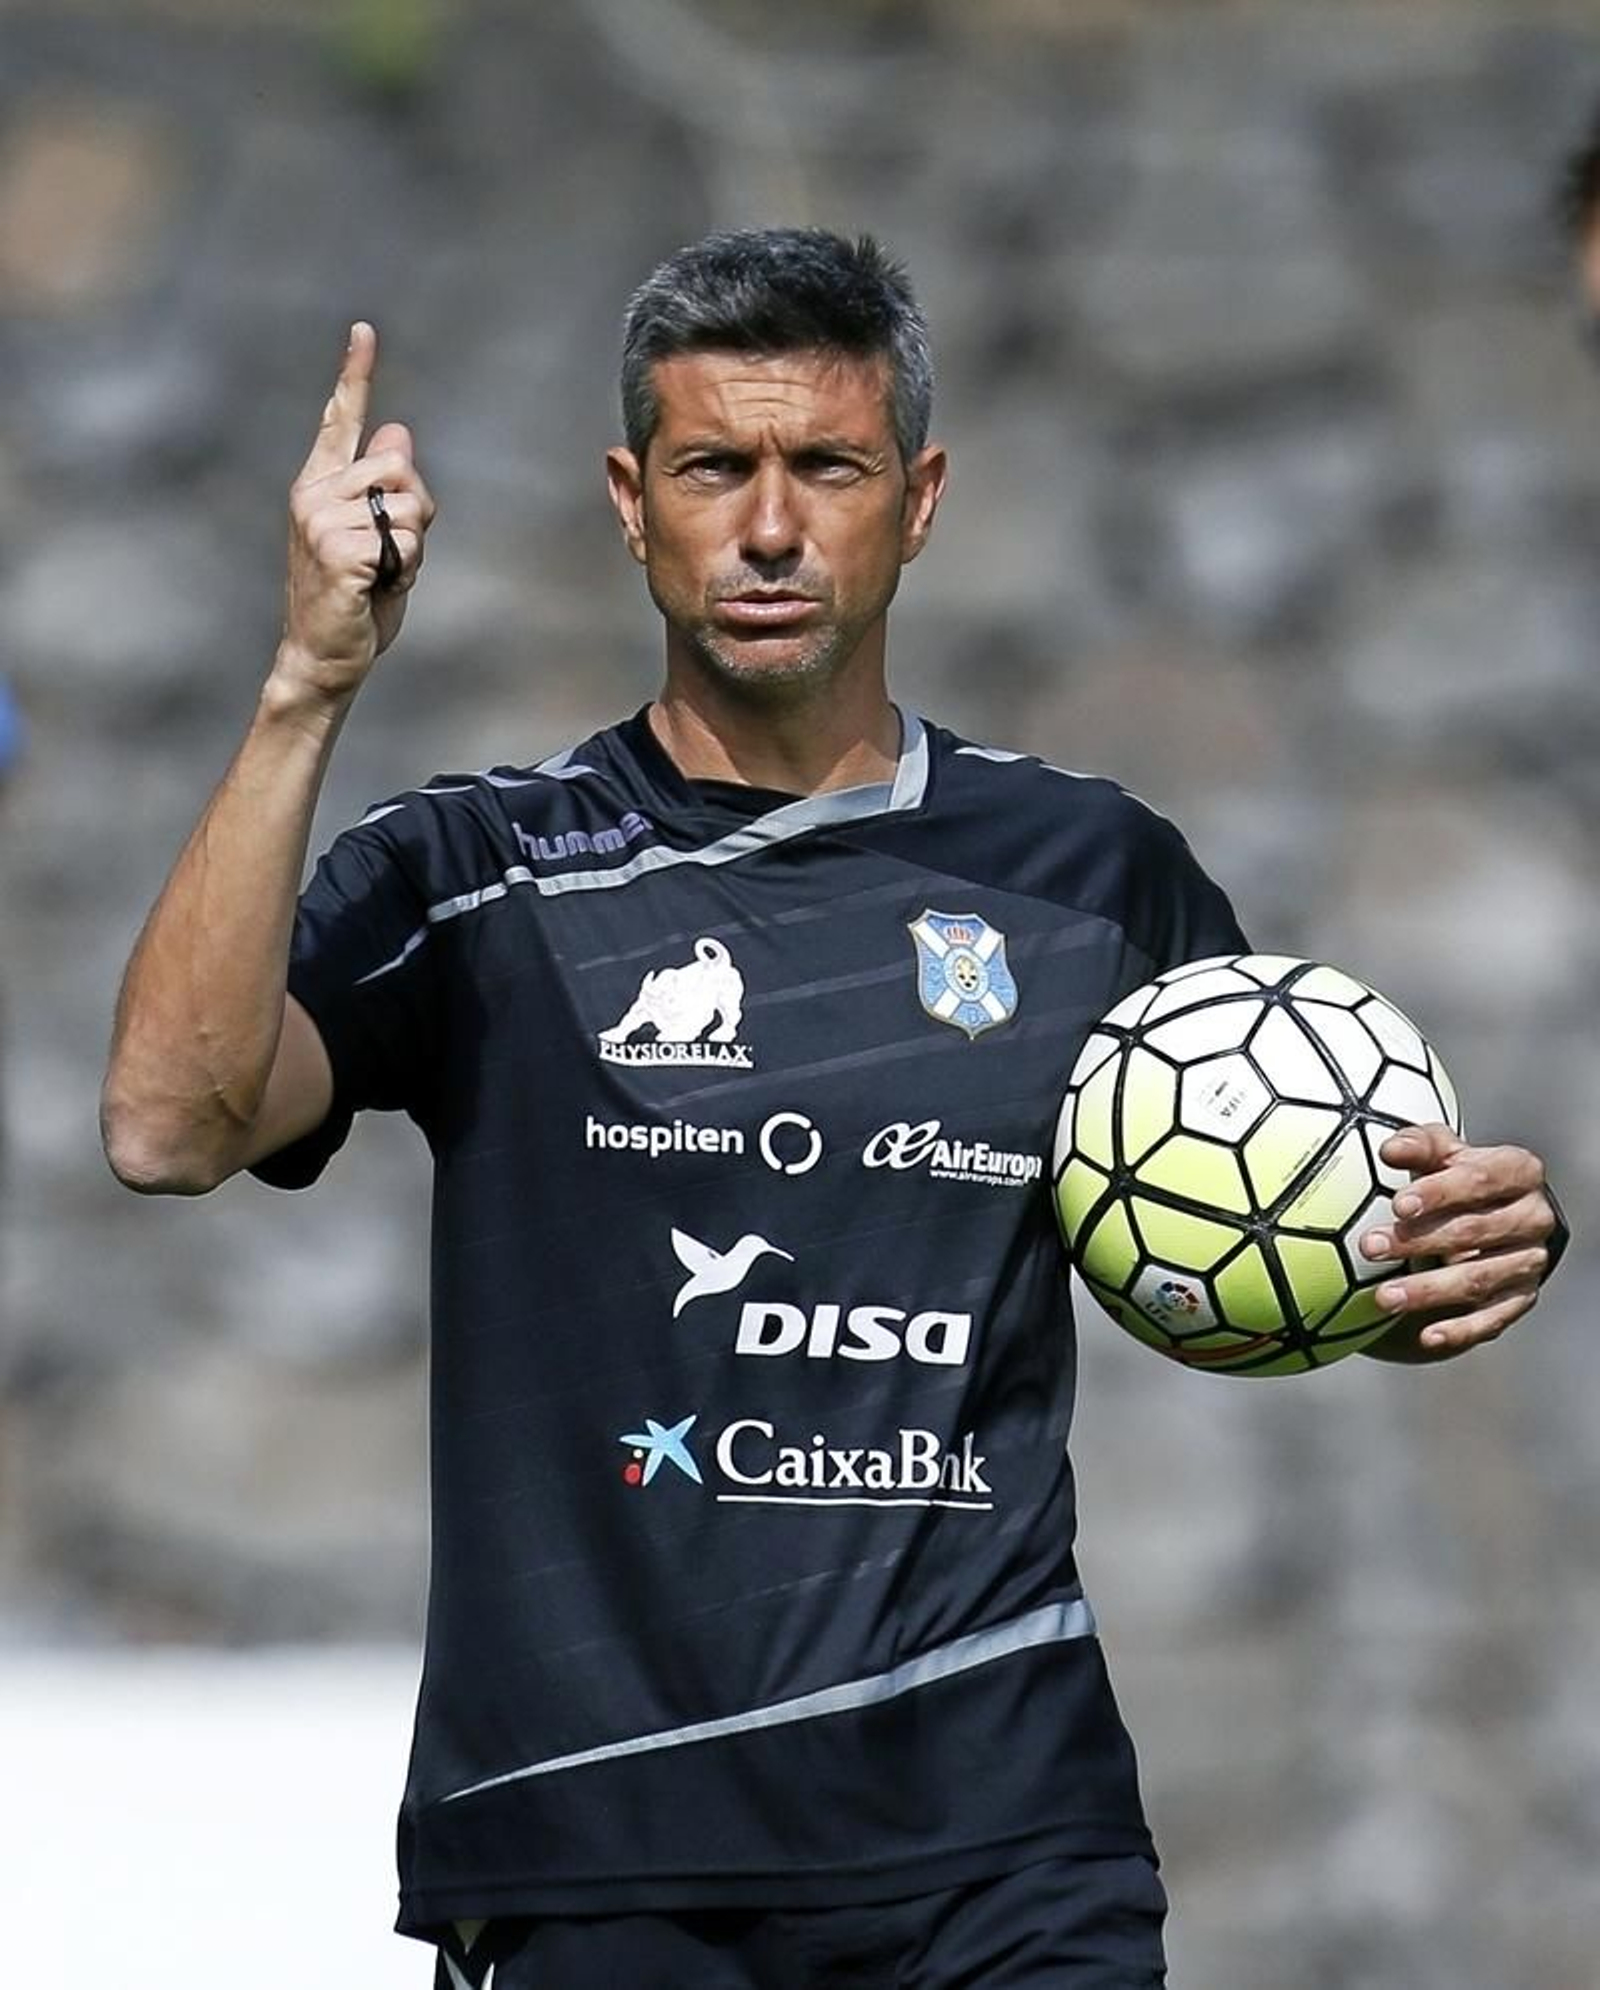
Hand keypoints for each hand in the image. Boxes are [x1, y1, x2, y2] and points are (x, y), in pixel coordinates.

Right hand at [275, 321, 435, 703]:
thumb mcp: (377, 538)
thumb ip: (386, 489)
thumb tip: (398, 432)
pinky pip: (405, 543)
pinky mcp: (338, 549)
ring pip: (408, 507)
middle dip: (414, 516)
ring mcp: (321, 520)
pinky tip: (375, 589)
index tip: (364, 331)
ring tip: (378, 576)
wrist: (326, 656)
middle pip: (400, 470)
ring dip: (411, 549)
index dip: (355, 375)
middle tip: (387, 557)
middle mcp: (313, 493)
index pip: (340, 420)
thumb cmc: (355, 601)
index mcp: (319, 485)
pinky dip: (405, 570)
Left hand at [1358, 1123, 1557, 1362]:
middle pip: (1474, 1231)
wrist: (1491, 1219)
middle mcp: (1533, 1217)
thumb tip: (1389, 1149)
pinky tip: (1427, 1336)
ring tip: (1382, 1297)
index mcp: (1520, 1172)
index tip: (1398, 1205)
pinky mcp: (1521, 1298)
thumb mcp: (1442, 1155)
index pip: (1481, 1179)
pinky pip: (1492, 1319)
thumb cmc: (1456, 1178)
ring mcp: (1529, 1261)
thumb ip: (1419, 1146)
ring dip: (1429, 1290)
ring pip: (1478, 1278)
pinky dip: (1460, 1329)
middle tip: (1371, 1247)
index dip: (1440, 1192)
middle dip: (1419, 1241)